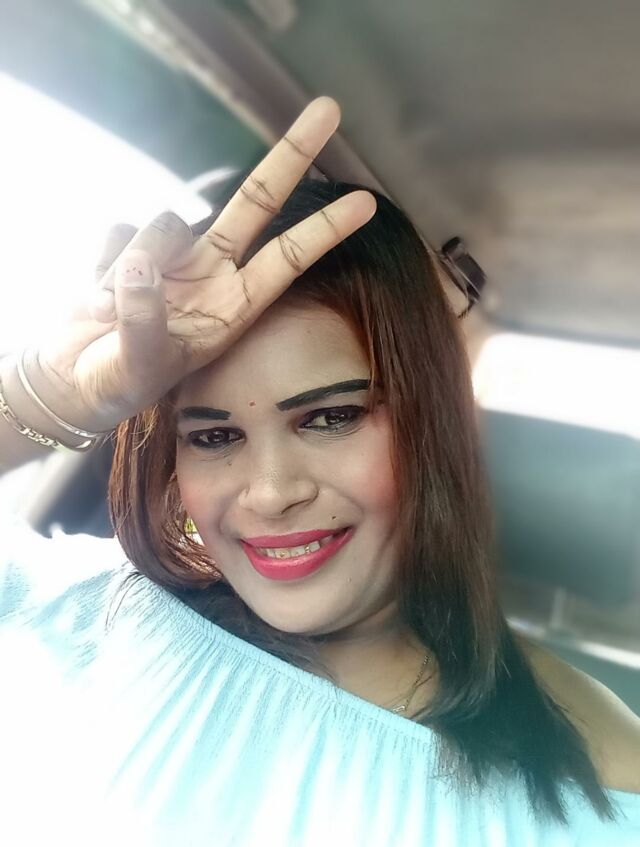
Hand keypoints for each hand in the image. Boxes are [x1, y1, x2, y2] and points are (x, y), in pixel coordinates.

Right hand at [27, 97, 375, 435]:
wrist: (75, 377)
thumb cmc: (119, 382)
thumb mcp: (139, 366)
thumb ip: (144, 320)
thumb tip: (140, 265)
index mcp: (234, 307)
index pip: (288, 259)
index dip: (324, 230)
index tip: (366, 202)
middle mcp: (213, 272)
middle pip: (257, 202)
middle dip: (290, 156)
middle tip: (330, 109)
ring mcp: (173, 257)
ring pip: (165, 223)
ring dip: (134, 263)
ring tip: (106, 314)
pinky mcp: (132, 245)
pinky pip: (118, 232)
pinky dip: (102, 264)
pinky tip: (95, 300)